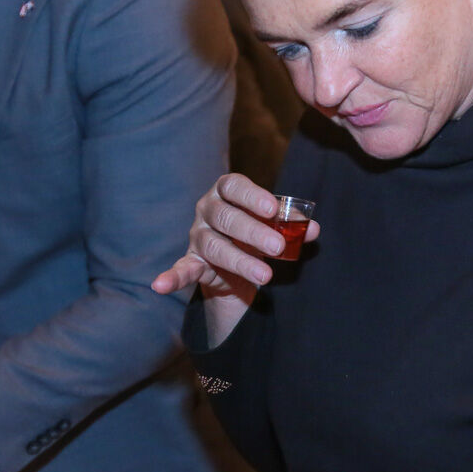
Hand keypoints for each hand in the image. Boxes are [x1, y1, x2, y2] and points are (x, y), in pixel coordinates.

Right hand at [151, 173, 319, 299]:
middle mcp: (207, 210)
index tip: (273, 208)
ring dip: (241, 261)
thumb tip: (313, 229)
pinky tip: (159, 286)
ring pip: (215, 246)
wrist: (236, 263)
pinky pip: (181, 269)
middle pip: (226, 217)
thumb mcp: (275, 227)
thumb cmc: (256, 233)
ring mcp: (197, 236)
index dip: (252, 195)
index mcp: (226, 192)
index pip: (234, 186)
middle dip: (253, 232)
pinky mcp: (192, 262)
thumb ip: (293, 226)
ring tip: (266, 275)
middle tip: (278, 247)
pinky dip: (170, 277)